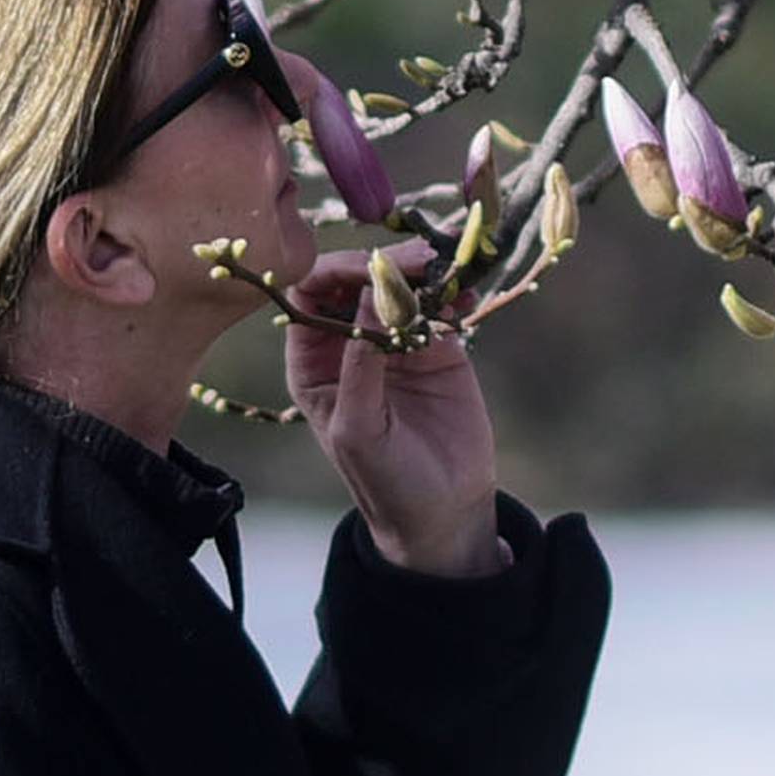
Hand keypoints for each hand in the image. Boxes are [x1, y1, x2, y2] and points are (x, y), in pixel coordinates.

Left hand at [285, 249, 502, 577]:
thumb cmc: (385, 482)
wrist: (444, 513)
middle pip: (356, 279)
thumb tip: (372, 293)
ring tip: (446, 272)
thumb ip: (361, 363)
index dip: (336, 271)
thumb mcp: (360, 428)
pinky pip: (440, 305)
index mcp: (313, 362)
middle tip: (421, 262)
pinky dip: (453, 292)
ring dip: (422, 271)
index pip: (310, 294)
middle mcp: (348, 343)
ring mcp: (394, 341)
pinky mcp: (437, 347)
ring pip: (400, 285)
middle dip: (385, 264)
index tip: (372, 269)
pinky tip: (464, 296)